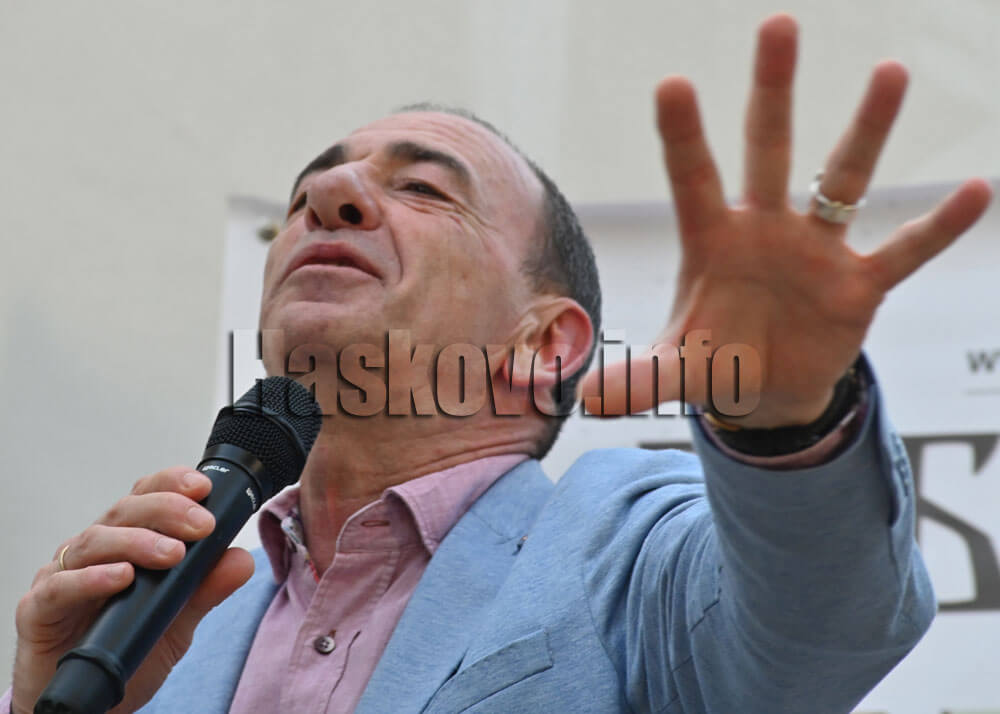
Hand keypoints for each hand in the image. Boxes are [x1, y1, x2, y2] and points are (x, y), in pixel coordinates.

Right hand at [11, 466, 254, 713]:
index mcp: (126, 540)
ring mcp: (63, 576)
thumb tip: (241, 560)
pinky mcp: (39, 610)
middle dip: (167, 510)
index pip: (146, 496)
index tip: (204, 486)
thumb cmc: (130, 650)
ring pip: (95, 541)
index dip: (172, 484)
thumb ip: (206, 590)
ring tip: (172, 553)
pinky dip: (92, 579)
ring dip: (137, 542)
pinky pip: (61, 586)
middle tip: (202, 525)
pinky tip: (121, 578)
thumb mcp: (178, 621)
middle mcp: (94, 550)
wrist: (94, 705)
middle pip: (125, 511)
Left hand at [580, 14, 991, 427]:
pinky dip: (936, 228)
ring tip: (889, 72)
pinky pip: (903, 251)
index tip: (672, 82)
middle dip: (773, 92)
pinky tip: (977, 190)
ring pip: (843, 179)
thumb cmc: (715, 361)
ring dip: (865, 131)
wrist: (766, 390)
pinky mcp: (858, 285)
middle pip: (768, 150)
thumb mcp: (676, 370)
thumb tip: (589, 401)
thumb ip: (639, 378)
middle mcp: (764, 231)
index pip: (692, 180)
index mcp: (711, 241)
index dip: (683, 136)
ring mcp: (815, 252)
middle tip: (778, 24)